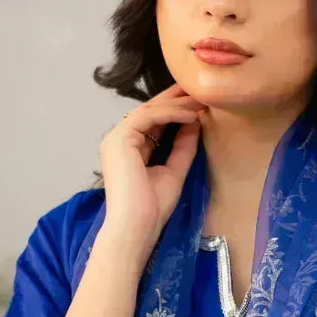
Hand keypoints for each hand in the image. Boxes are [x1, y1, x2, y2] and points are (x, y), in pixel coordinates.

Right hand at [99, 84, 204, 256]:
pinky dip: (171, 113)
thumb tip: (196, 123)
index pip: (152, 121)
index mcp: (129, 148)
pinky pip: (148, 116)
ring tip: (200, 101)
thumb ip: (183, 147)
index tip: (197, 102)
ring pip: (149, 110)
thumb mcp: (174, 171)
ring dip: (176, 104)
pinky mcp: (120, 139)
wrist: (136, 227)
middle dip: (175, 98)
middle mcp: (120, 139)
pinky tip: (191, 115)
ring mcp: (116, 137)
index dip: (174, 109)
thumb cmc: (152, 208)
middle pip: (150, 110)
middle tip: (198, 89)